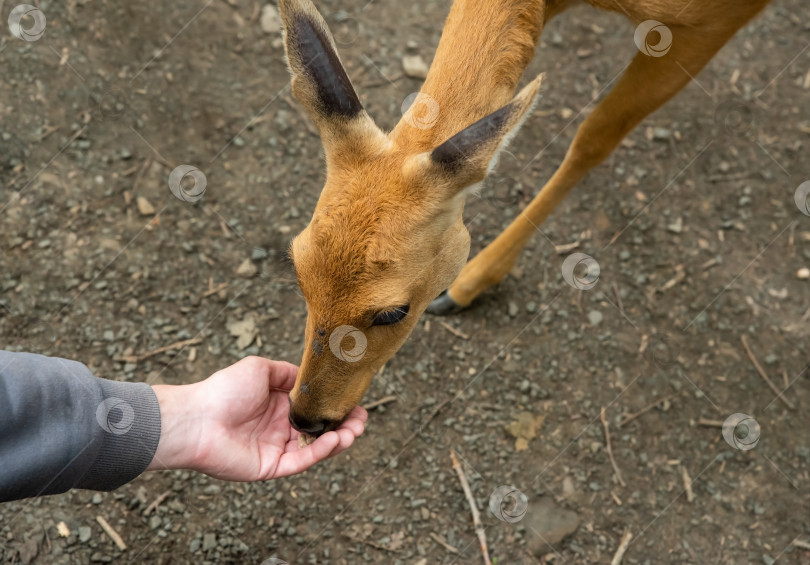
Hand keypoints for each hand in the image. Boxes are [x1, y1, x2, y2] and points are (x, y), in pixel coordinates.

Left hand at [146, 356, 366, 479]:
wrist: (197, 418)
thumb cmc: (223, 390)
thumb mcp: (260, 369)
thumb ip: (287, 373)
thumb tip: (307, 376)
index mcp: (277, 405)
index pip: (313, 408)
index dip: (334, 406)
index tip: (354, 401)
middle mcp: (279, 428)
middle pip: (319, 430)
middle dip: (344, 425)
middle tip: (361, 420)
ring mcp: (276, 449)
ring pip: (315, 448)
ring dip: (338, 440)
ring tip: (354, 431)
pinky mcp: (271, 467)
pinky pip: (302, 461)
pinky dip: (320, 452)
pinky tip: (335, 440)